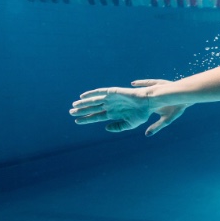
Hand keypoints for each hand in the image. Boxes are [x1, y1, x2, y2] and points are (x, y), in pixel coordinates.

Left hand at [70, 79, 186, 135]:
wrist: (149, 103)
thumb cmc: (142, 113)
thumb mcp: (130, 124)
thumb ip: (118, 127)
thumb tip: (105, 128)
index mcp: (113, 113)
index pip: (96, 117)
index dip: (86, 119)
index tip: (76, 122)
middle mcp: (110, 105)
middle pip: (92, 108)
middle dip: (81, 111)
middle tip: (70, 113)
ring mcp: (111, 98)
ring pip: (94, 101)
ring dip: (83, 103)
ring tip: (73, 106)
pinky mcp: (114, 92)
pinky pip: (100, 92)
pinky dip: (92, 93)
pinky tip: (83, 96)